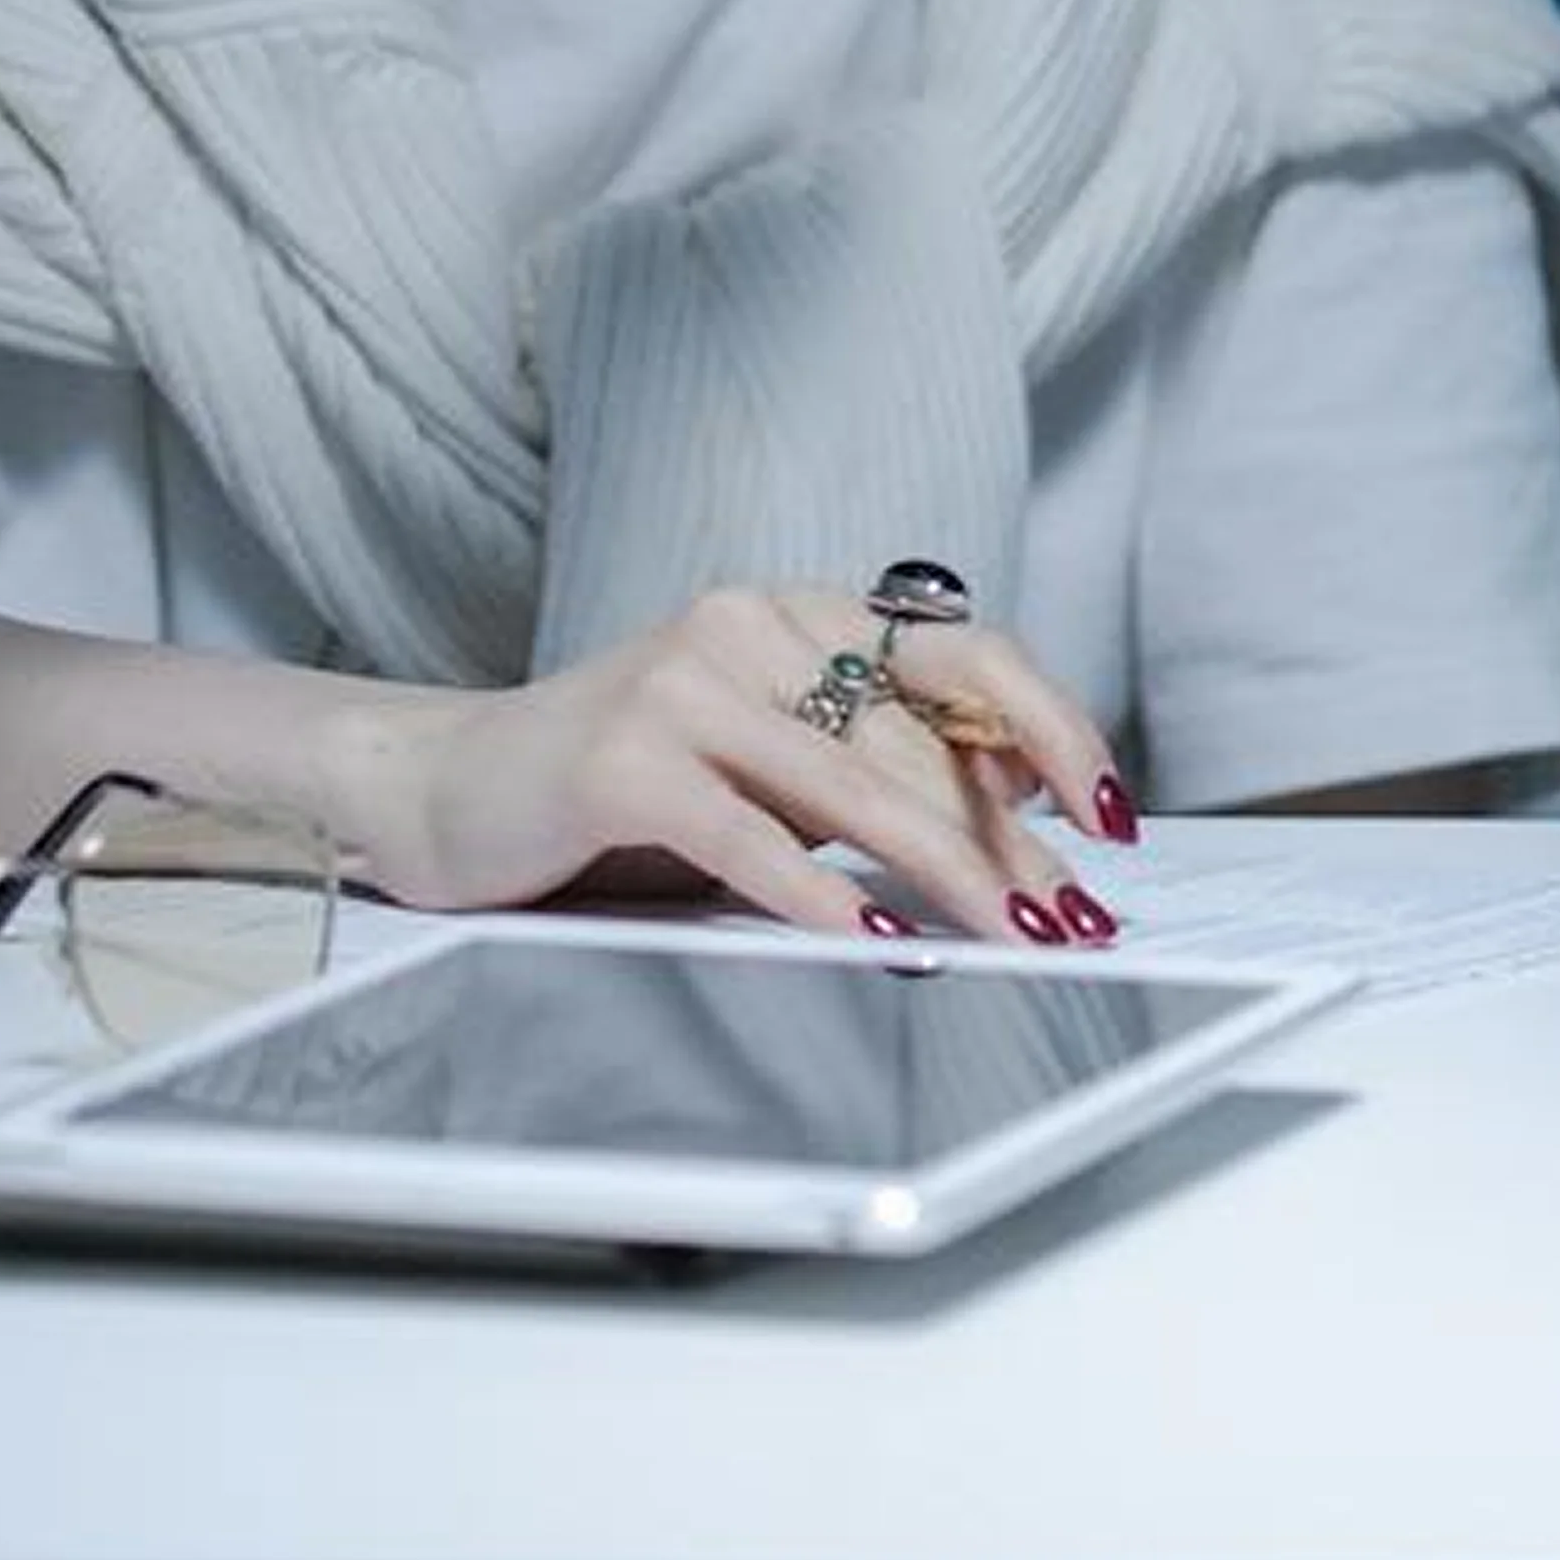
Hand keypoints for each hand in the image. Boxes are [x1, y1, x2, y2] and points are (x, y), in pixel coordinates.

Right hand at [340, 588, 1136, 940]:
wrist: (444, 785)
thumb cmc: (621, 792)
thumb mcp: (764, 766)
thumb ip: (870, 772)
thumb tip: (1023, 824)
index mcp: (800, 617)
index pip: (963, 662)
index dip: (1053, 729)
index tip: (1115, 813)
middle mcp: (750, 626)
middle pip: (918, 743)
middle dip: (1005, 842)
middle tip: (1069, 918)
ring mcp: (682, 683)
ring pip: (850, 785)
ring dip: (943, 873)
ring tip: (1008, 934)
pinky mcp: (621, 755)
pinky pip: (746, 833)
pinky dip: (815, 894)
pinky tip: (869, 941)